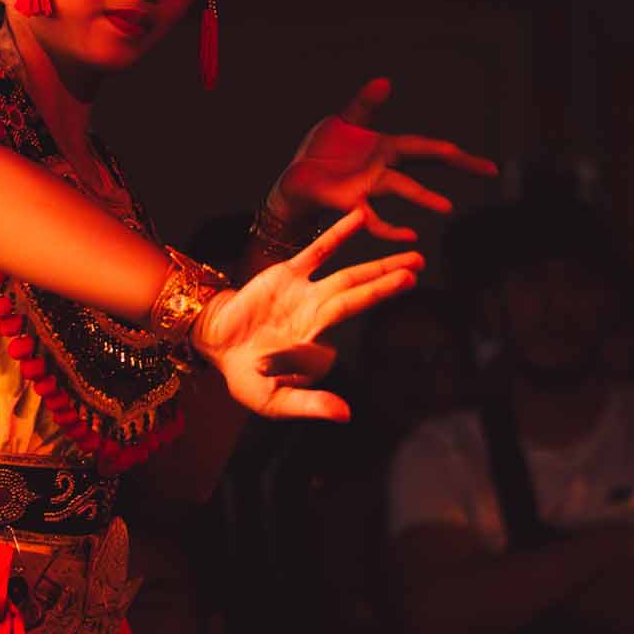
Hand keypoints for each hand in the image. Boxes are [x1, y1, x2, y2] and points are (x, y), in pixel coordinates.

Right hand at [194, 206, 420, 419]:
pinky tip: (359, 218)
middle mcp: (318, 316)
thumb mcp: (274, 401)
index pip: (336, 345)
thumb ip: (309, 404)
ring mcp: (305, 294)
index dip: (322, 355)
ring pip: (348, 277)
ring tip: (411, 256)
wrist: (215, 343)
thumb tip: (345, 415)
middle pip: (360, 297)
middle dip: (389, 284)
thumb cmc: (246, 375)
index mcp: (316, 348)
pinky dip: (339, 235)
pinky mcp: (288, 274)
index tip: (306, 355)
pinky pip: (318, 252)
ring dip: (378, 266)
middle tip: (418, 269)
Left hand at [270, 77, 493, 243]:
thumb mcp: (343, 121)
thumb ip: (365, 104)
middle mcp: (385, 168)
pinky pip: (372, 217)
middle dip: (458, 165)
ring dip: (425, 197)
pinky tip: (407, 234)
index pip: (429, 147)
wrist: (294, 179)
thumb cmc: (322, 153)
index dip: (458, 154)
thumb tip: (385, 80)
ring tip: (447, 207)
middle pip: (426, 163)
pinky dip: (388, 227)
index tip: (489, 166)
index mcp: (387, 147)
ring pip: (403, 188)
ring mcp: (370, 186)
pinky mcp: (350, 202)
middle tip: (489, 171)